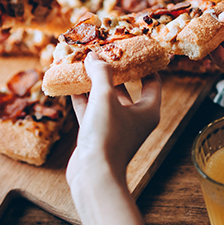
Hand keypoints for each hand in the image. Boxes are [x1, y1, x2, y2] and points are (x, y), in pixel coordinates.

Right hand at [67, 53, 161, 186]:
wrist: (93, 175)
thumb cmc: (107, 136)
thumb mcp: (105, 98)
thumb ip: (101, 74)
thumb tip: (94, 55)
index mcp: (148, 110)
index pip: (152, 81)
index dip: (144, 64)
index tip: (133, 49)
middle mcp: (134, 118)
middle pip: (126, 88)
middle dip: (112, 71)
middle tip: (102, 53)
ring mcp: (114, 127)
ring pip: (105, 99)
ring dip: (94, 83)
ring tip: (83, 64)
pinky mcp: (97, 135)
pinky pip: (90, 110)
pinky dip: (82, 97)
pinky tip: (70, 83)